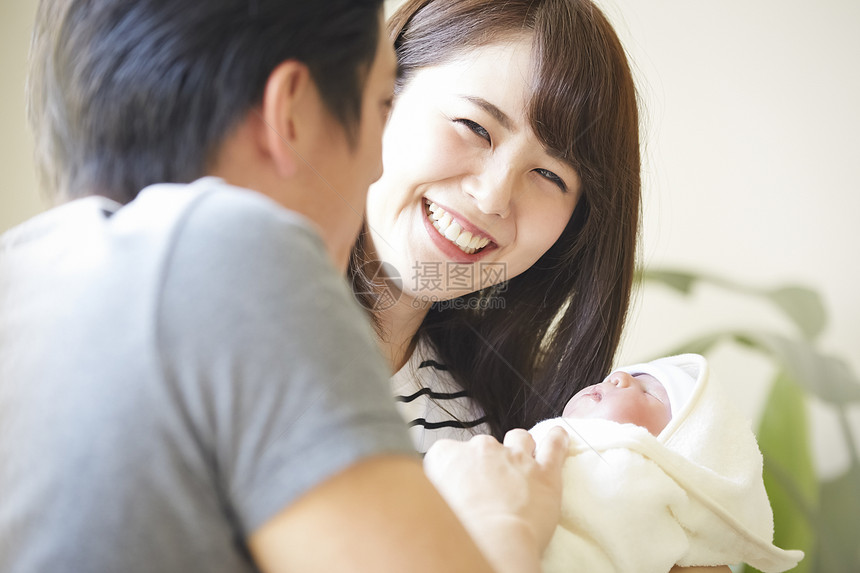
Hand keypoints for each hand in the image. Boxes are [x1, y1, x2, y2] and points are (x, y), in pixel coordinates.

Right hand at [423, 428, 568, 565]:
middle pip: (483, 447)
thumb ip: (437, 488)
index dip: (454, 469)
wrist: (494, 543)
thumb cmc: (461, 532)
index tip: (458, 485)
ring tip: (520, 462)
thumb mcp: (433, 506)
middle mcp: (481, 449)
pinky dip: (557, 441)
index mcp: (448, 455)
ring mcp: (515, 457)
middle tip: (487, 489)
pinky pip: (553, 447)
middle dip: (486, 463)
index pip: (447, 452)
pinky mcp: (544, 472)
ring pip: (519, 439)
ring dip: (519, 448)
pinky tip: (558, 436)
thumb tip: (441, 492)